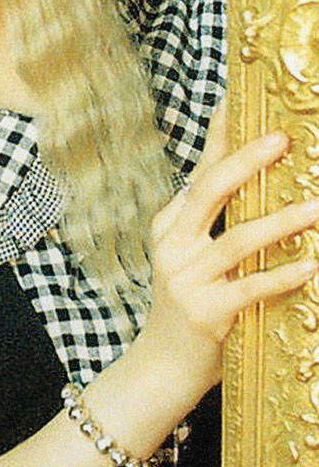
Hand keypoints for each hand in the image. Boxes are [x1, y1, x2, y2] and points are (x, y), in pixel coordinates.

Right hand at [141, 126, 317, 393]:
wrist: (163, 365)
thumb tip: (261, 179)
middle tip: (283, 139)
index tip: (238, 100)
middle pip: (210, 191)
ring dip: (281, 222)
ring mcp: (186, 279)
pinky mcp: (206, 313)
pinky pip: (250, 289)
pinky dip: (282, 276)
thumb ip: (217, 221)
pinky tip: (311, 267)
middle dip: (247, 161)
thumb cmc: (193, 303)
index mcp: (170, 224)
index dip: (220, 135)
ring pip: (236, 240)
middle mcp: (173, 244)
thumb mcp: (193, 255)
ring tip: (316, 206)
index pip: (200, 170)